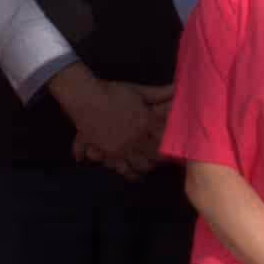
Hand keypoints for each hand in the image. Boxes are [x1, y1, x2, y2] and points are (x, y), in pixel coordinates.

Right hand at [47, 65, 164, 178]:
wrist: (85, 98)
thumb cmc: (111, 92)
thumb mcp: (137, 90)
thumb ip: (158, 93)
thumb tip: (178, 88)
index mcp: (146, 121)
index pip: (164, 139)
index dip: (171, 146)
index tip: (175, 148)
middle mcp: (136, 137)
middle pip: (155, 156)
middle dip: (161, 159)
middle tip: (164, 159)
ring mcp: (122, 148)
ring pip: (141, 165)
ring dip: (147, 167)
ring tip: (149, 165)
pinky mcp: (109, 154)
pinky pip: (122, 169)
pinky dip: (131, 174)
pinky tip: (136, 175)